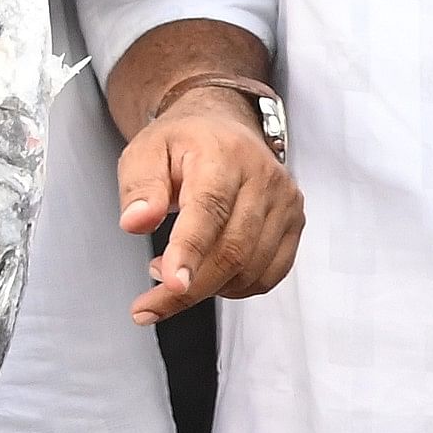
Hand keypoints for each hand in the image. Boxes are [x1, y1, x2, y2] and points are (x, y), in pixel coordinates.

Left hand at [116, 86, 303, 323]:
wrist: (226, 128)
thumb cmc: (183, 144)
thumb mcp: (145, 152)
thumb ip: (140, 187)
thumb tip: (136, 223)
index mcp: (224, 156)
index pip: (210, 209)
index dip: (189, 251)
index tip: (169, 285)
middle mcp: (264, 178)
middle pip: (233, 249)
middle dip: (190, 288)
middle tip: (150, 304)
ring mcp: (286, 202)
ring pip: (252, 268)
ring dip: (209, 287)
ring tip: (176, 271)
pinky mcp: (296, 222)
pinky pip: (270, 274)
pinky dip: (236, 287)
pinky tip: (210, 274)